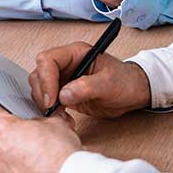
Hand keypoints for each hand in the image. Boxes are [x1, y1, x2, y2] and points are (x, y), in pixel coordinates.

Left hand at [0, 107, 80, 172]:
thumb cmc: (61, 155)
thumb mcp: (56, 122)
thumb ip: (41, 119)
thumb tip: (41, 120)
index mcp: (5, 131)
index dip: (8, 110)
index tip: (12, 112)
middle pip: (4, 137)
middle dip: (19, 136)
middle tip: (37, 137)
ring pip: (7, 159)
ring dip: (19, 157)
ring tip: (40, 157)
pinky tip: (39, 172)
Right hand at [29, 43, 150, 118]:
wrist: (132, 93)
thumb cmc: (125, 81)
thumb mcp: (110, 83)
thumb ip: (87, 87)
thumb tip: (64, 94)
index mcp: (76, 53)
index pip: (48, 60)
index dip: (46, 79)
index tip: (52, 99)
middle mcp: (67, 64)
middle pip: (39, 74)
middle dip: (44, 94)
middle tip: (55, 111)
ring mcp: (64, 78)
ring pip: (40, 88)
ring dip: (46, 105)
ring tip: (63, 117)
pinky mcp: (64, 93)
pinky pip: (48, 101)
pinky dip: (52, 112)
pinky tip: (65, 119)